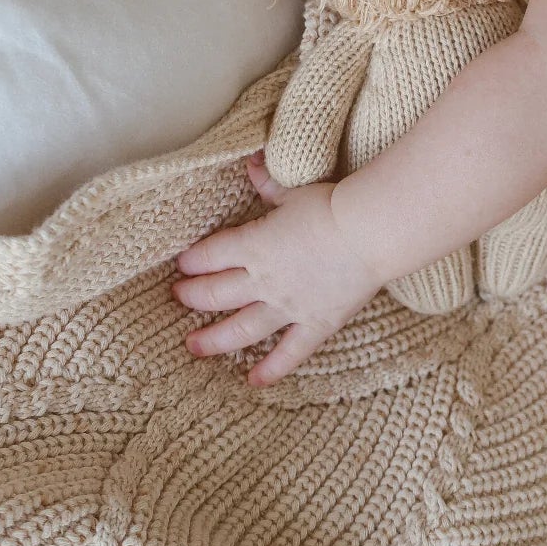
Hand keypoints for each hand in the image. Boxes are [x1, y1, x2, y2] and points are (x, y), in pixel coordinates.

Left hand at [171, 152, 382, 384]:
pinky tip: (253, 381)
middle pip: (215, 293)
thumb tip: (250, 164)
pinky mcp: (315, 323)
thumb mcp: (294, 191)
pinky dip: (270, 369)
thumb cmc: (332, 206)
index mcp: (254, 245)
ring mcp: (288, 307)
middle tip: (176, 297)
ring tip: (191, 346)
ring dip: (213, 340)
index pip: (210, 255)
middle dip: (191, 296)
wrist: (370, 232)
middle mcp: (264, 281)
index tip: (180, 265)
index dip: (191, 260)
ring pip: (241, 329)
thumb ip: (268, 184)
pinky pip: (289, 353)